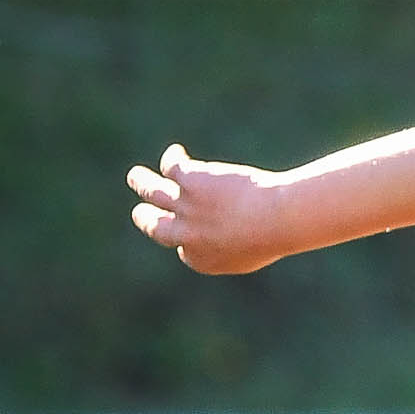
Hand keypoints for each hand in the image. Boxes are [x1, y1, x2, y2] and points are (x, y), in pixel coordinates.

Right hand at [124, 145, 294, 275]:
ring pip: (150, 192)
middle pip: (154, 226)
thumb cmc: (277, 235)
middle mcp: (186, 236)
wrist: (279, 219)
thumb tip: (231, 237)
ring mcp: (184, 208)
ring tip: (135, 177)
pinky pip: (171, 167)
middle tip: (141, 213)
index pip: (184, 249)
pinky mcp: (189, 182)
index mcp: (200, 260)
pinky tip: (177, 153)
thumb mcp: (254, 250)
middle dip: (146, 218)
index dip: (189, 239)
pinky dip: (172, 158)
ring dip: (140, 183)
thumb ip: (234, 247)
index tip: (200, 231)